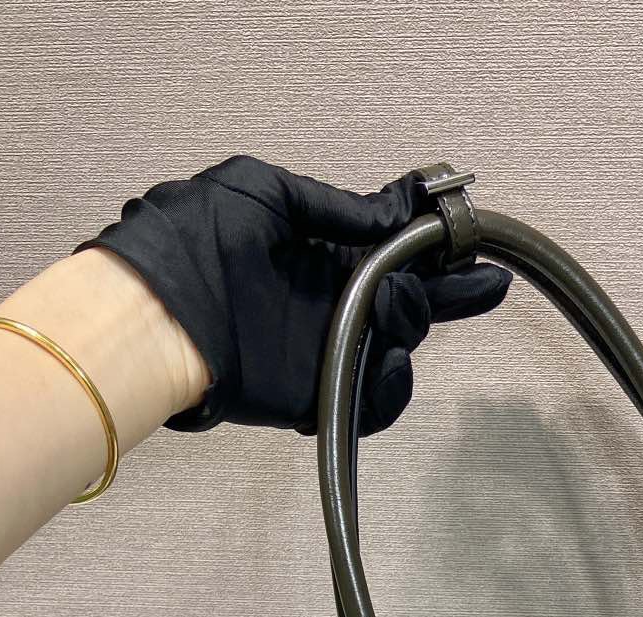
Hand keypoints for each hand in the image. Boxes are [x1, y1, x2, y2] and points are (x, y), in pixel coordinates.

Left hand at [79, 155, 508, 434]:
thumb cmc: (193, 238)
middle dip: (455, 292)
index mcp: (323, 249)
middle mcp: (333, 302)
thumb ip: (333, 207)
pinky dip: (390, 383)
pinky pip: (375, 401)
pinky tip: (387, 356)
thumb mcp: (263, 190)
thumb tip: (390, 211)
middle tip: (487, 284)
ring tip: (395, 308)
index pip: (396, 247)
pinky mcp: (320, 397)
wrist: (156, 314)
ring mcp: (328, 350)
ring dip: (411, 325)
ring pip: (401, 346)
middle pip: (414, 300)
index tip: (472, 239)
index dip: (437, 245)